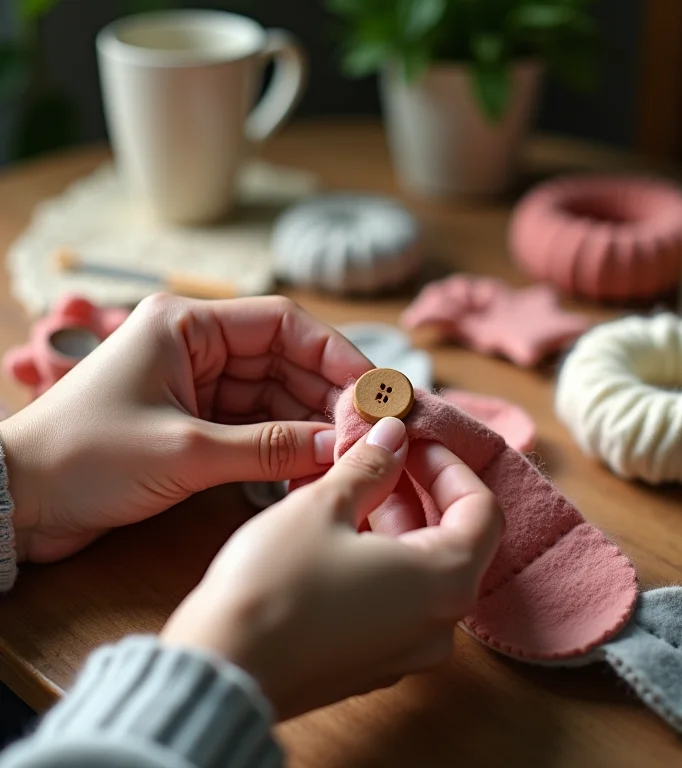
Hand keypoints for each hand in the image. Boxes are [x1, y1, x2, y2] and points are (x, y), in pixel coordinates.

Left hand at [0, 294, 371, 562]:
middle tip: (368, 430)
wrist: (17, 502)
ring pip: (274, 394)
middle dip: (327, 394)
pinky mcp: (195, 420)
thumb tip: (339, 445)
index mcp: (187, 325)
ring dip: (310, 421)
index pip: (282, 324)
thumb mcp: (185, 450)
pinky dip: (284, 442)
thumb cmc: (84, 458)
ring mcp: (198, 384)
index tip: (374, 389)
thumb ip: (268, 447)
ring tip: (348, 450)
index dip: (335, 354)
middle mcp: (197, 346)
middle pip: (284, 360)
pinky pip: (255, 424)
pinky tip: (314, 461)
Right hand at [160, 417, 502, 720]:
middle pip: (453, 539)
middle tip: (381, 455)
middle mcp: (439, 624)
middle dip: (419, 490)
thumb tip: (394, 436)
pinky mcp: (373, 660)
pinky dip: (380, 555)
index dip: (449, 466)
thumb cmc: (274, 584)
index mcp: (444, 582)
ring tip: (354, 483)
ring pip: (421, 568)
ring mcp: (407, 649)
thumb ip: (371, 466)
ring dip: (396, 519)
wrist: (220, 668)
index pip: (481, 510)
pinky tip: (340, 526)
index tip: (413, 442)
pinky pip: (396, 597)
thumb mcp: (325, 505)